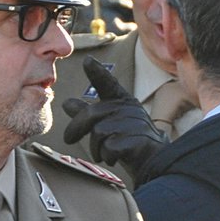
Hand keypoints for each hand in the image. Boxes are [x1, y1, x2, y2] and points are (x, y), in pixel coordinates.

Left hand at [61, 58, 168, 177]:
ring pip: (98, 134)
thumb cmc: (127, 139)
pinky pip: (109, 148)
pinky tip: (114, 158)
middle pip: (91, 114)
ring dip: (95, 148)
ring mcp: (134, 124)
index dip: (97, 72)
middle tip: (68, 139)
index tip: (87, 61)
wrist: (153, 159)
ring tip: (102, 153)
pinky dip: (107, 156)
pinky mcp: (137, 141)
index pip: (108, 83)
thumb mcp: (106, 123)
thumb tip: (65, 103)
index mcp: (121, 100)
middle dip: (76, 128)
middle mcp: (128, 109)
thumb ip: (87, 113)